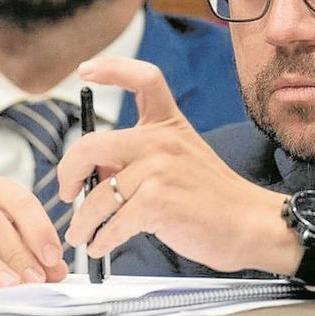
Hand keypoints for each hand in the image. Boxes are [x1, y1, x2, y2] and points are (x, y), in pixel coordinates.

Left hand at [56, 57, 300, 274]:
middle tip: (66, 192)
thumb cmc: (213, 199)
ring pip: (98, 195)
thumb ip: (137, 159)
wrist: (248, 224)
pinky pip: (112, 223)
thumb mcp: (178, 162)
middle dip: (67, 172)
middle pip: (91, 144)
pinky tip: (101, 247)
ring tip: (80, 236)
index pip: (143, 78)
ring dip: (82, 223)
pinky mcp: (156, 201)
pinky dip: (102, 240)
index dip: (112, 68)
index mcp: (170, 124)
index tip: (86, 70)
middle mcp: (162, 140)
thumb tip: (92, 173)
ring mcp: (158, 169)